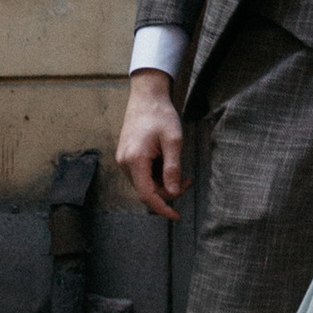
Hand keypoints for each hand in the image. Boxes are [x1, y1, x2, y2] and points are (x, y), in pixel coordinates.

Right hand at [116, 69, 184, 221]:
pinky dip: (157, 175)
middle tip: (188, 179)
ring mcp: (124, 159)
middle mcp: (125, 163)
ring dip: (164, 183)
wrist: (147, 96)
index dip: (163, 208)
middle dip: (169, 190)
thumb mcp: (173, 141)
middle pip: (147, 191)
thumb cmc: (161, 114)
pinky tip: (168, 163)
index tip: (177, 217)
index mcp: (135, 160)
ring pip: (145, 184)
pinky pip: (142, 174)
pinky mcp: (127, 156)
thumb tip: (174, 192)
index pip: (147, 195)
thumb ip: (173, 169)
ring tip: (181, 170)